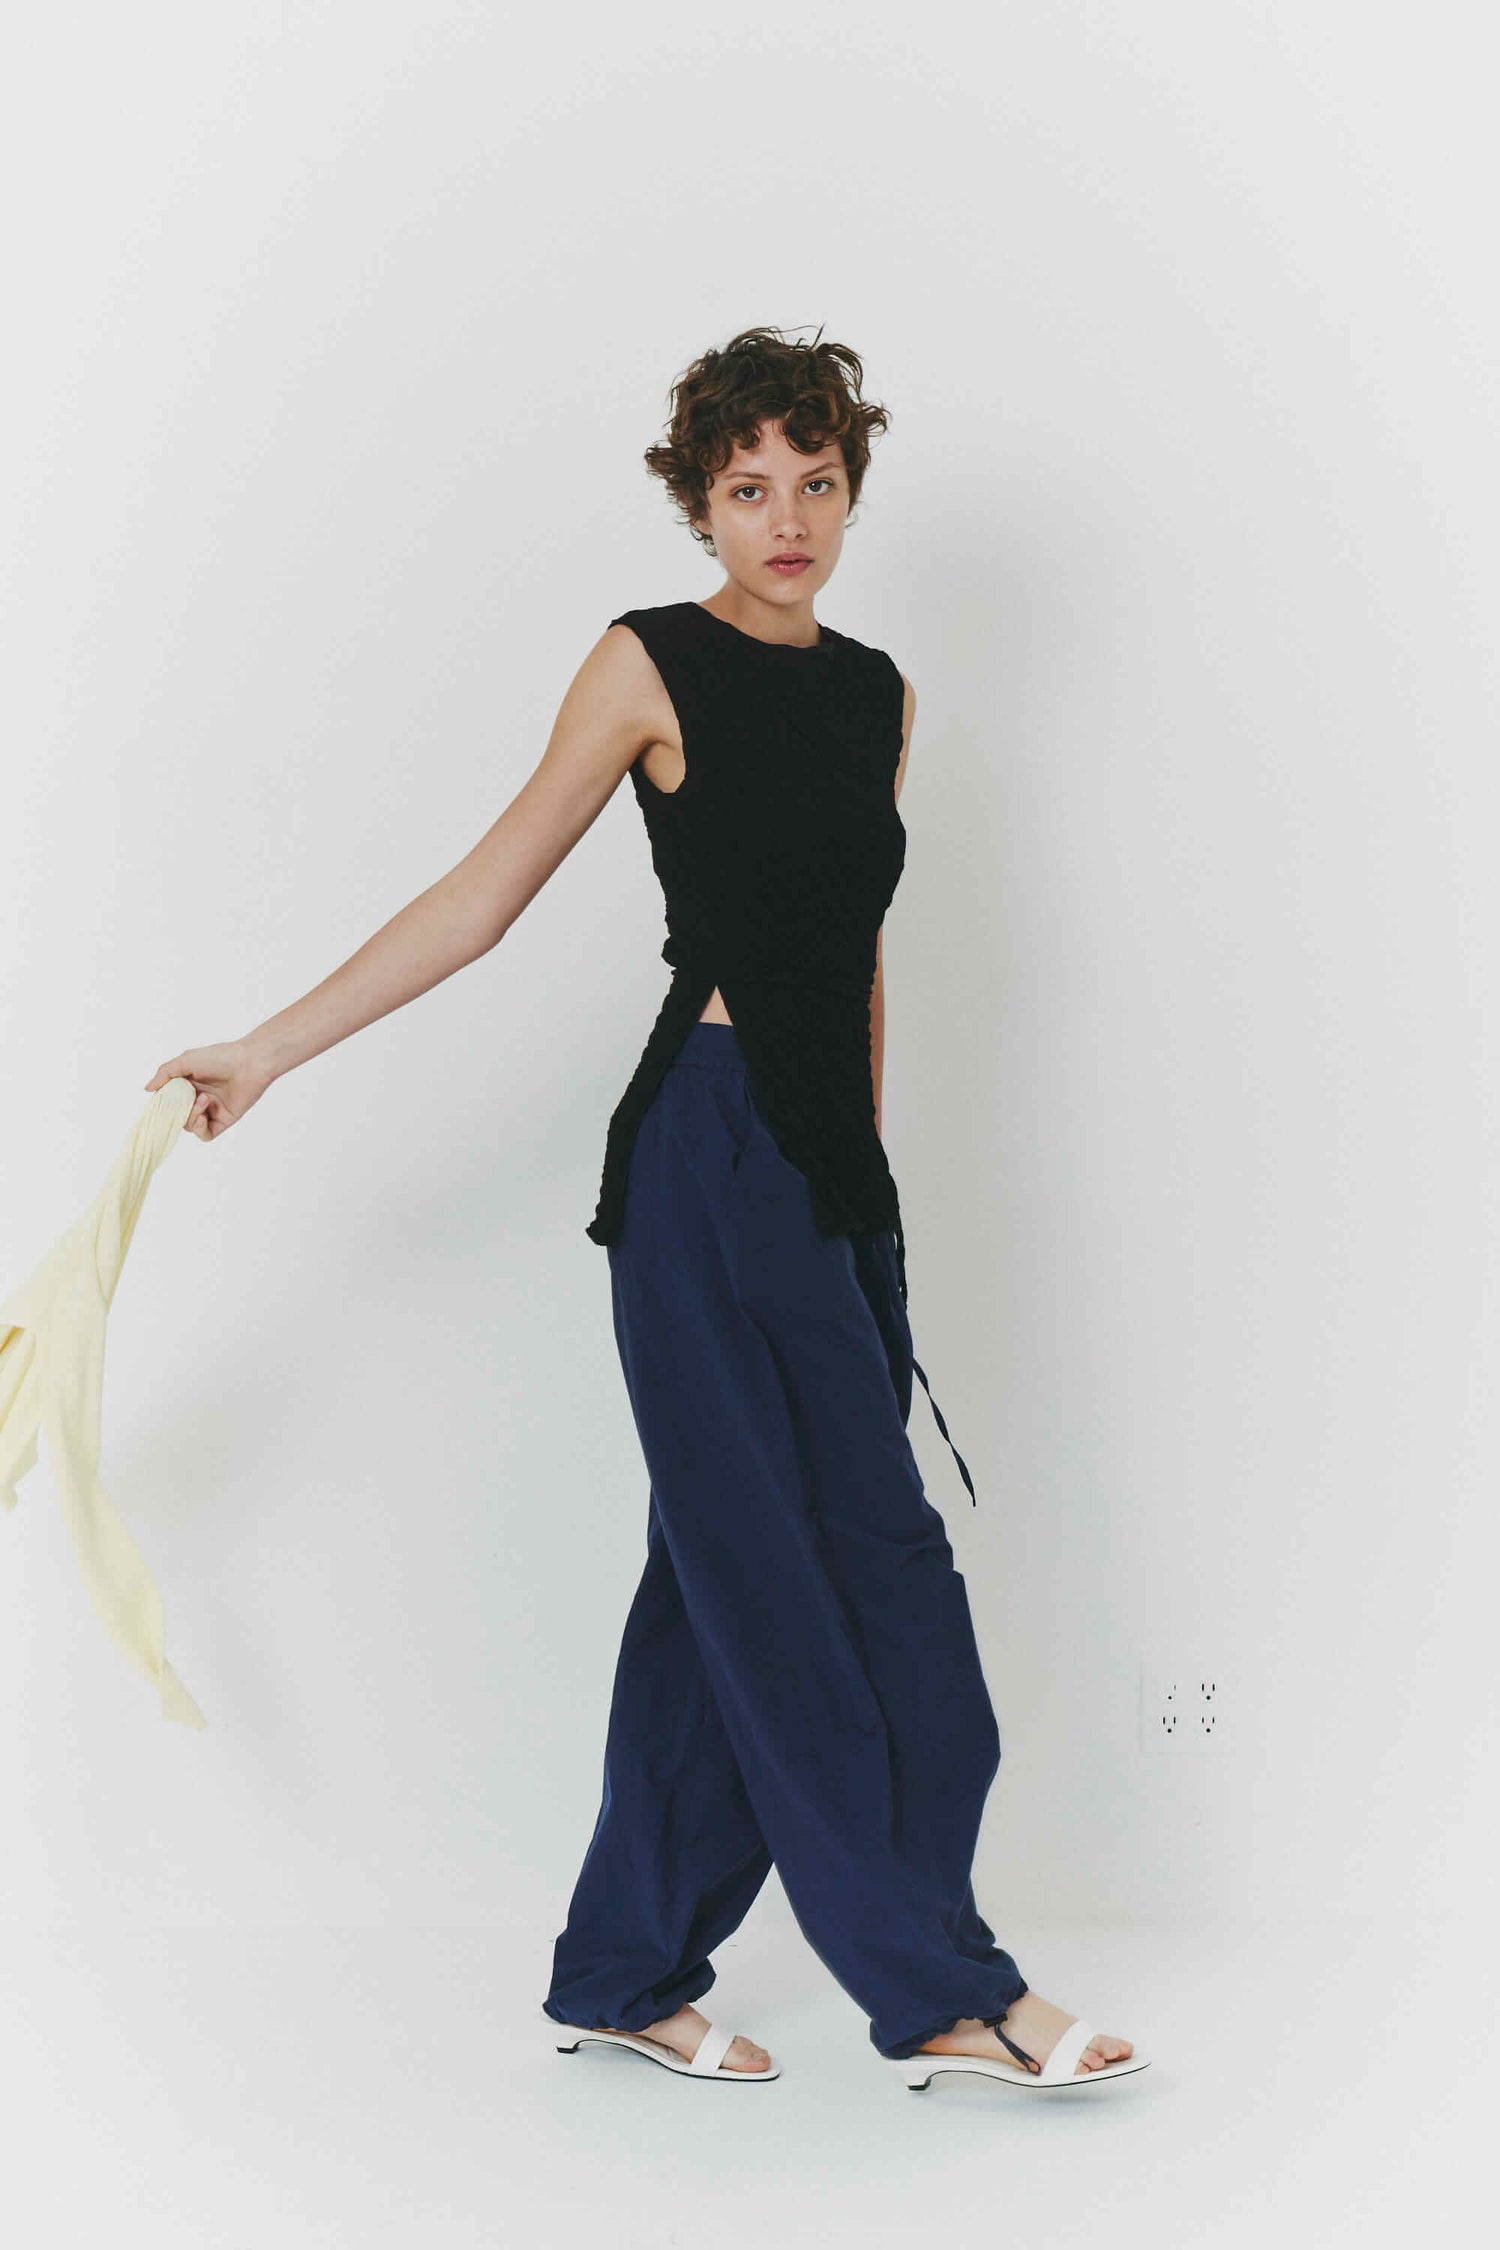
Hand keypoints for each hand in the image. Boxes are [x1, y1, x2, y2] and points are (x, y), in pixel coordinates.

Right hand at [143, 1039, 275, 1142]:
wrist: (250, 1063)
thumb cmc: (220, 1057)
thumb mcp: (186, 1061)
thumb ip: (165, 1074)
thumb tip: (147, 1089)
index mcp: (187, 1084)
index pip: (168, 1101)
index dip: (161, 1106)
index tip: (157, 1105)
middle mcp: (197, 1098)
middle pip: (176, 1116)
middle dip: (175, 1113)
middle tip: (180, 1103)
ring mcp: (210, 1111)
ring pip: (188, 1126)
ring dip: (190, 1116)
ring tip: (203, 1099)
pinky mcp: (223, 1120)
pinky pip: (205, 1134)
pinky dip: (199, 1128)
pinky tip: (202, 1115)